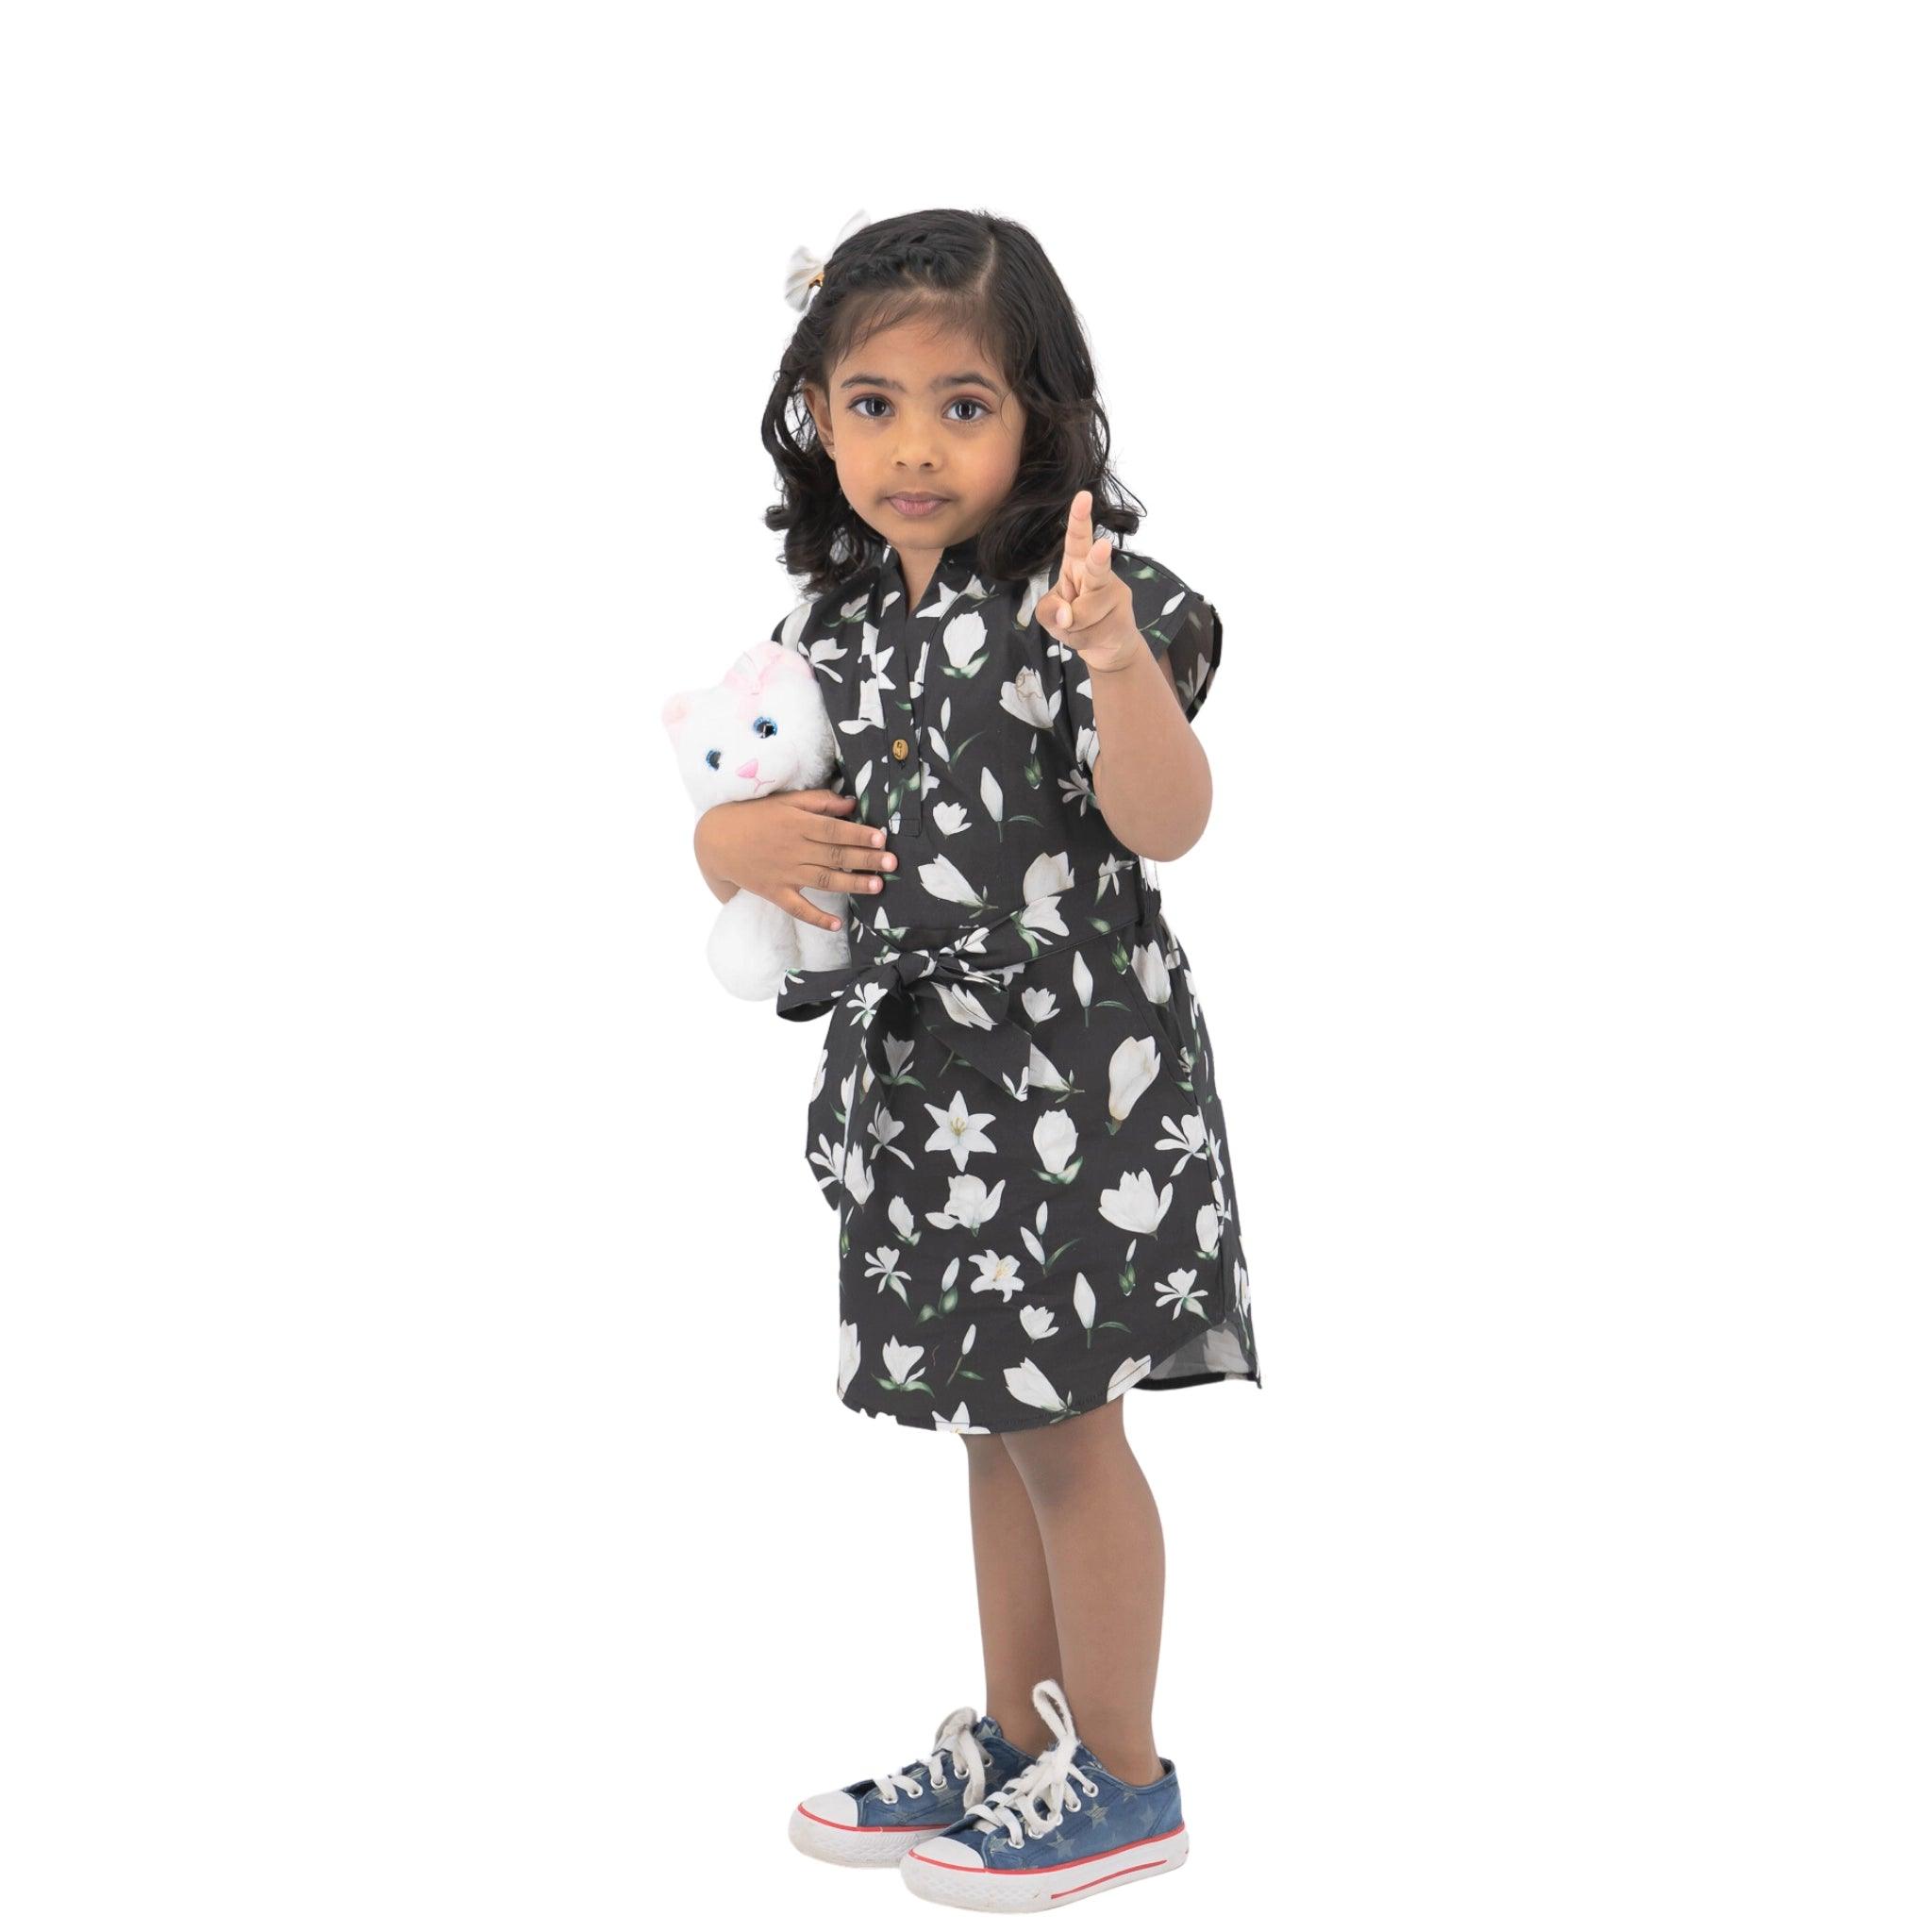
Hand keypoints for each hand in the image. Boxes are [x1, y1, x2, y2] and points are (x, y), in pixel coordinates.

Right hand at [695, 788, 893, 931]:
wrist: (717, 840)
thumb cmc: (755, 815)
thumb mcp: (785, 801)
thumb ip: (819, 801)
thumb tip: (851, 805)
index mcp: (796, 824)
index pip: (834, 830)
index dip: (859, 834)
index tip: (881, 838)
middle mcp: (793, 849)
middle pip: (835, 855)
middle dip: (865, 859)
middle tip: (892, 862)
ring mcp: (785, 873)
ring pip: (825, 880)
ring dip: (852, 884)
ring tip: (877, 885)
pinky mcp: (775, 892)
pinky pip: (798, 908)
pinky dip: (817, 917)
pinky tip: (836, 924)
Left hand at [1035, 488, 1142, 673]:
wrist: (1107, 648)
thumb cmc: (1075, 622)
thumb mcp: (1050, 615)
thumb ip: (1048, 611)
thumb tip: (1067, 615)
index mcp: (1077, 564)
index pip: (1078, 539)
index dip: (1080, 518)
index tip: (1083, 496)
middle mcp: (1099, 573)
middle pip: (1095, 568)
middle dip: (1097, 559)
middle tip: (1102, 547)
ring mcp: (1115, 593)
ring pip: (1084, 613)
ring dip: (1073, 628)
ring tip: (1080, 628)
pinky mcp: (1123, 617)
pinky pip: (1092, 632)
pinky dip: (1082, 640)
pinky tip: (1091, 636)